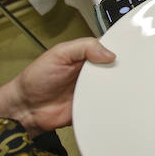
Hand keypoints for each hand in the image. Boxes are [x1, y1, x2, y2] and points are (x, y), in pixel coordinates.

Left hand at [0, 38, 115, 133]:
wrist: (26, 108)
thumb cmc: (36, 78)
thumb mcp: (59, 53)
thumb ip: (83, 47)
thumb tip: (108, 52)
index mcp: (85, 55)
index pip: (108, 49)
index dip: (119, 50)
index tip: (128, 53)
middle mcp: (91, 73)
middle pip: (115, 70)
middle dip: (121, 71)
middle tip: (125, 73)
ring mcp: (92, 91)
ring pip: (114, 89)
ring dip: (117, 89)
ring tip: (120, 88)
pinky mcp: (91, 107)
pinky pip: (106, 106)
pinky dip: (111, 106)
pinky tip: (114, 103)